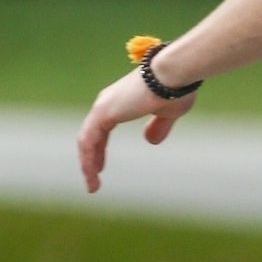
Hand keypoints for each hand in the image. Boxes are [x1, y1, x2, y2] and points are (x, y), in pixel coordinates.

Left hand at [77, 68, 196, 191]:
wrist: (174, 75)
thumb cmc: (175, 89)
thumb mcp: (169, 114)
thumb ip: (158, 126)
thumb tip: (151, 141)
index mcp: (119, 102)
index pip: (101, 129)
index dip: (99, 149)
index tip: (99, 167)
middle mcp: (106, 103)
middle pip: (90, 136)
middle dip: (91, 159)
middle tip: (93, 179)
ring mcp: (103, 107)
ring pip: (86, 141)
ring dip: (88, 164)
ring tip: (92, 186)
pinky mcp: (103, 113)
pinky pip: (88, 141)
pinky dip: (88, 158)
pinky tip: (92, 174)